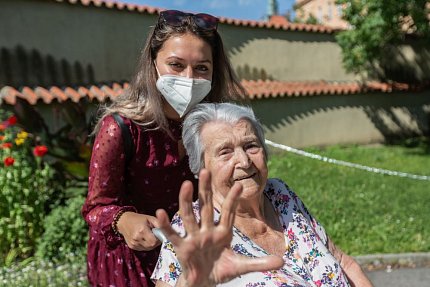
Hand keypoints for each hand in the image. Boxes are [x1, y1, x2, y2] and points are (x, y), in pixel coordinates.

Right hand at [117, 212, 160, 250]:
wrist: (124, 221)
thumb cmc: (139, 218)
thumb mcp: (150, 218)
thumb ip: (158, 224)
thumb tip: (167, 229)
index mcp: (142, 230)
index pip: (154, 241)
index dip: (158, 239)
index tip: (158, 234)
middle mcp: (137, 238)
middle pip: (151, 246)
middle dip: (155, 242)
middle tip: (154, 235)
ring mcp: (133, 244)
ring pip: (148, 248)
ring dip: (151, 244)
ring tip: (149, 236)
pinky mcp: (132, 247)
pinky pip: (143, 249)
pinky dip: (146, 245)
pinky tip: (144, 238)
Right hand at [156, 169, 283, 286]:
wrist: (203, 284)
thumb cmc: (219, 271)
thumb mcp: (241, 266)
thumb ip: (260, 262)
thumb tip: (282, 261)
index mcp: (222, 233)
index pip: (228, 212)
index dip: (232, 199)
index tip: (239, 184)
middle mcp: (207, 231)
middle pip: (205, 206)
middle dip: (206, 189)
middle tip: (205, 170)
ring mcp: (194, 238)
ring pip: (190, 216)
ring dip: (187, 200)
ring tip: (185, 184)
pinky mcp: (183, 248)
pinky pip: (174, 235)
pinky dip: (166, 225)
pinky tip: (160, 213)